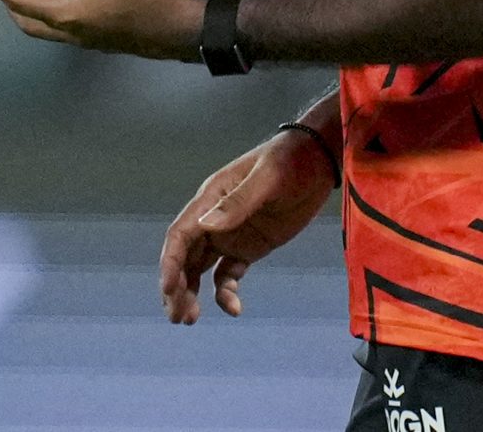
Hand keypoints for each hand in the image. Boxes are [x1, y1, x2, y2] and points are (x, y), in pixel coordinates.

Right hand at [157, 130, 335, 323]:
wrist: (315, 162)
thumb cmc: (289, 163)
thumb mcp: (267, 179)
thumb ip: (239, 203)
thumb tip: (206, 226)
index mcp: (210, 199)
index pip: (180, 235)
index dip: (170, 263)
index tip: (168, 290)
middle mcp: (212, 219)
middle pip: (184, 257)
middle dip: (176, 286)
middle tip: (178, 317)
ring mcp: (229, 234)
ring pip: (199, 268)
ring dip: (191, 293)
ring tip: (189, 320)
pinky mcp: (247, 248)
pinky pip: (227, 274)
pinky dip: (225, 292)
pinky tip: (234, 309)